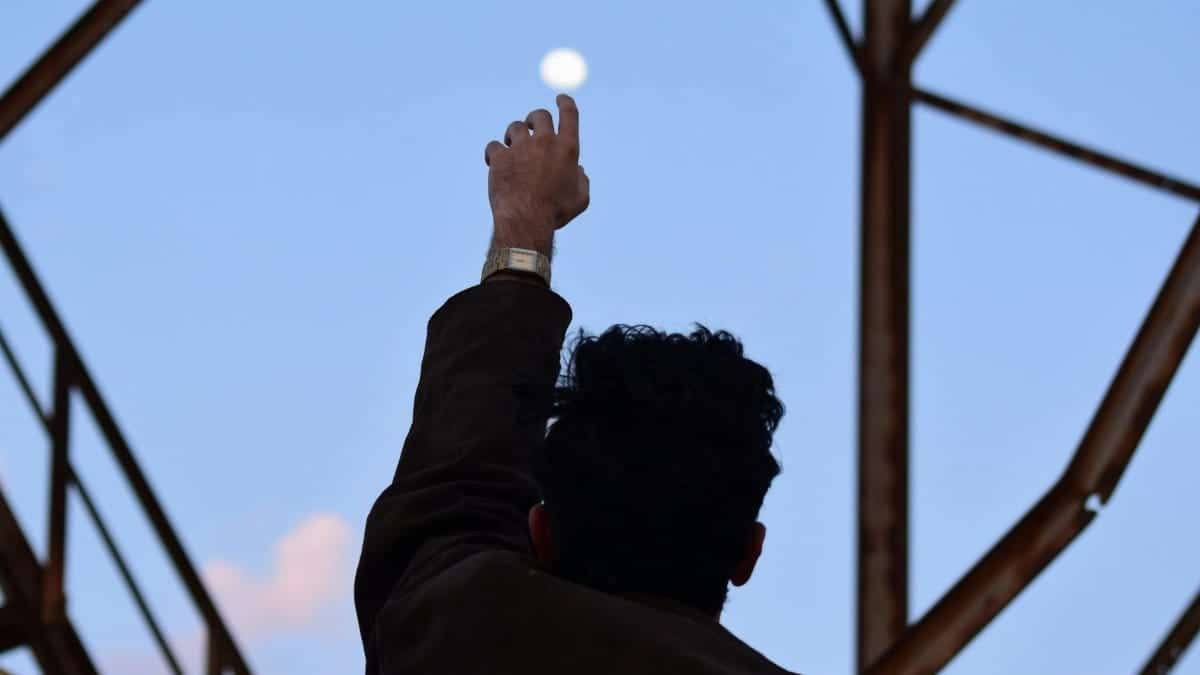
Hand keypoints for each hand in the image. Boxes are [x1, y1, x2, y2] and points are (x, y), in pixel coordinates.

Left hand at [484, 94, 589, 242]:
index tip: (561, 98)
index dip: (565, 102)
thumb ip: (582, 181)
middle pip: (539, 115)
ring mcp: (520, 148)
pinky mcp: (500, 158)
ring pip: (515, 127)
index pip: (569, 114)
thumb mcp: (580, 199)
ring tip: (513, 147)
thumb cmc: (556, 212)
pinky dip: (495, 153)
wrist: (527, 220)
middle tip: (532, 127)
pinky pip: (494, 146)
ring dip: (515, 135)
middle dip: (536, 118)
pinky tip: (496, 162)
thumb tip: (578, 170)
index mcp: (567, 148)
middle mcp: (544, 142)